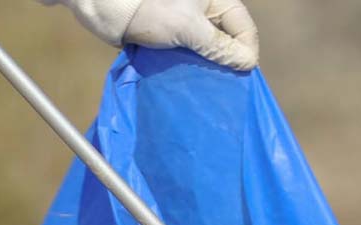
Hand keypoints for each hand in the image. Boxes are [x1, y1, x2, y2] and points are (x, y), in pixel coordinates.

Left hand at [125, 0, 258, 71]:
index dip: (246, 53)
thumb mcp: (189, 29)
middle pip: (232, 39)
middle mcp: (209, 8)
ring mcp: (194, 20)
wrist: (113, 10)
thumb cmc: (152, 10)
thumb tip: (248, 64)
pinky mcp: (179, 32)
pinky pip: (198, 51)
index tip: (240, 74)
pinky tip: (196, 75)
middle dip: (229, 61)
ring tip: (210, 81)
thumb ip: (219, 47)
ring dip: (213, 65)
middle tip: (224, 81)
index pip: (246, 29)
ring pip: (215, 47)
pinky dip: (198, 64)